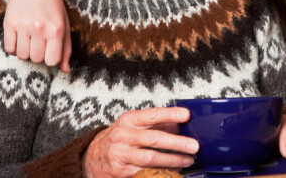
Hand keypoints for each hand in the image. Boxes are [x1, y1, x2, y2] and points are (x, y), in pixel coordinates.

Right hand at [3, 0, 71, 71]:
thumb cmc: (53, 6)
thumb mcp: (65, 24)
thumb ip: (66, 48)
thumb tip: (66, 70)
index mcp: (56, 29)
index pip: (52, 60)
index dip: (51, 58)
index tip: (50, 50)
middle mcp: (40, 28)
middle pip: (36, 59)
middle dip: (39, 53)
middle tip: (40, 41)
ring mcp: (23, 26)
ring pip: (22, 56)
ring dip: (26, 51)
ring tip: (31, 38)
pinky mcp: (9, 24)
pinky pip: (9, 49)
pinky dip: (14, 48)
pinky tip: (20, 37)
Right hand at [83, 107, 197, 177]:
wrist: (91, 156)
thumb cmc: (119, 138)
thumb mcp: (134, 125)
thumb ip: (156, 123)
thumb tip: (181, 124)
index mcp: (129, 120)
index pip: (152, 115)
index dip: (170, 114)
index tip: (186, 115)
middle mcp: (123, 136)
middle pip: (154, 139)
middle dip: (177, 143)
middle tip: (194, 145)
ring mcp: (121, 154)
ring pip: (151, 158)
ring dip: (173, 160)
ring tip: (188, 160)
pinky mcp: (121, 171)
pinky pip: (145, 171)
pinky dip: (161, 171)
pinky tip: (173, 170)